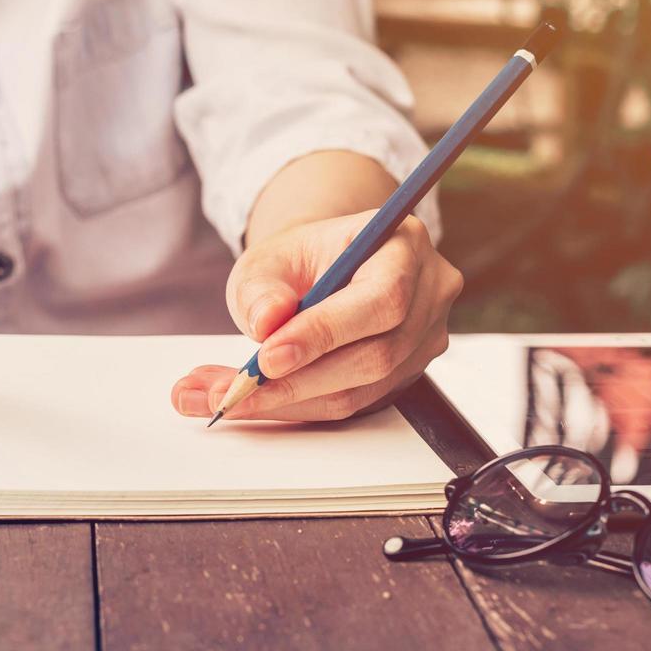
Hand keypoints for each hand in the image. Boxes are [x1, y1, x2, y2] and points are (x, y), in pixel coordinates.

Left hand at [172, 210, 461, 420]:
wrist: (323, 267)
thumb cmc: (301, 258)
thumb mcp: (269, 258)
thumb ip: (263, 287)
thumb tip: (268, 320)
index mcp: (404, 244)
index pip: (381, 298)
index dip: (326, 333)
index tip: (266, 358)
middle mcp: (428, 292)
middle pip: (376, 354)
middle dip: (296, 380)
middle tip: (230, 391)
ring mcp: (424, 337)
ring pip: (360, 388)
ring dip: (287, 401)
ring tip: (222, 397)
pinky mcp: (405, 373)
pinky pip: (353, 402)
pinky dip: (297, 406)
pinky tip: (251, 401)